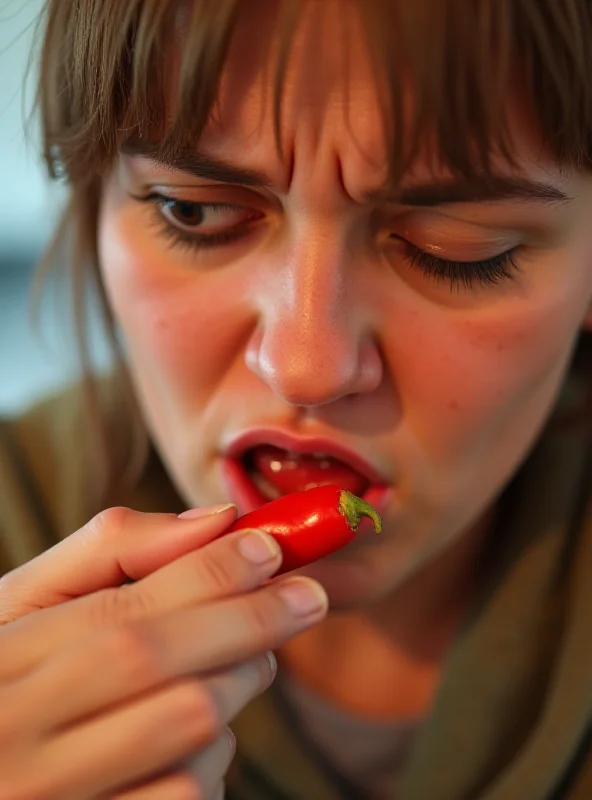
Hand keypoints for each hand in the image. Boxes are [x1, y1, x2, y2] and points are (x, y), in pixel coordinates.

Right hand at [0, 506, 328, 798]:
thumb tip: (218, 521)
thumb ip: (113, 550)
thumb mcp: (33, 601)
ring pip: (188, 733)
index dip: (209, 576)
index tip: (269, 548)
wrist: (3, 762)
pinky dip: (217, 754)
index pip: (122, 615)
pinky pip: (190, 794)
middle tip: (306, 598)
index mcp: (2, 663)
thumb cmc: (16, 673)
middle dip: (249, 622)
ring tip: (244, 661)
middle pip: (162, 670)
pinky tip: (201, 734)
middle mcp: (16, 741)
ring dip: (237, 685)